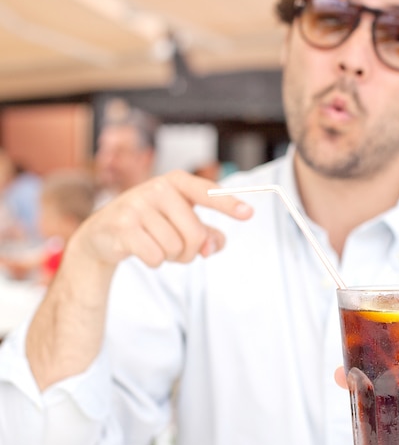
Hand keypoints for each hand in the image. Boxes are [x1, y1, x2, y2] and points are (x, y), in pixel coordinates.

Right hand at [73, 170, 253, 268]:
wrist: (103, 234)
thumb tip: (214, 246)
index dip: (229, 204)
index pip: (208, 192)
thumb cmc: (150, 225)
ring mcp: (138, 205)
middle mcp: (157, 187)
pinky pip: (156, 256)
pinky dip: (155, 262)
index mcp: (176, 182)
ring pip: (176, 247)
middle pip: (195, 233)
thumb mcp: (181, 224)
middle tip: (177, 249)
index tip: (249, 213)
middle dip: (190, 250)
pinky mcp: (123, 226)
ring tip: (155, 245)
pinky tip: (142, 250)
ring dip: (171, 256)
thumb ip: (207, 234)